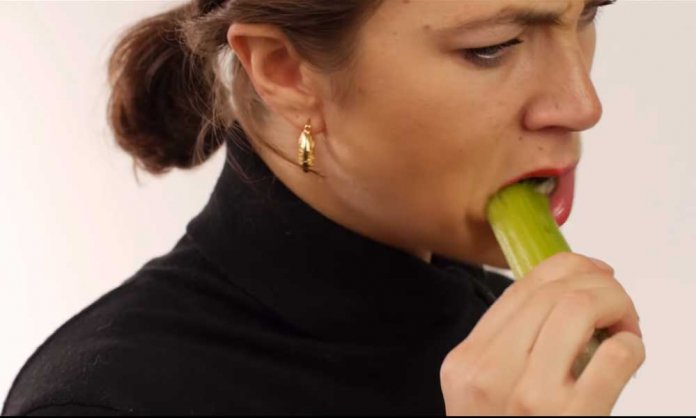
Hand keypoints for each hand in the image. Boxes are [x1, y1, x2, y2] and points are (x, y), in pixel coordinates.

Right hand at [440, 252, 644, 414]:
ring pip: (578, 308)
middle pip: (554, 292)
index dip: (568, 267)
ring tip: (626, 324)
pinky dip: (632, 346)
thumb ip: (507, 344)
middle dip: (601, 283)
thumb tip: (566, 296)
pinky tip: (627, 355)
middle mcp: (490, 374)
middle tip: (619, 303)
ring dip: (617, 304)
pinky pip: (614, 356)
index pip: (521, 288)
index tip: (594, 272)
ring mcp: (529, 397)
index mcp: (466, 361)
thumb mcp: (483, 389)